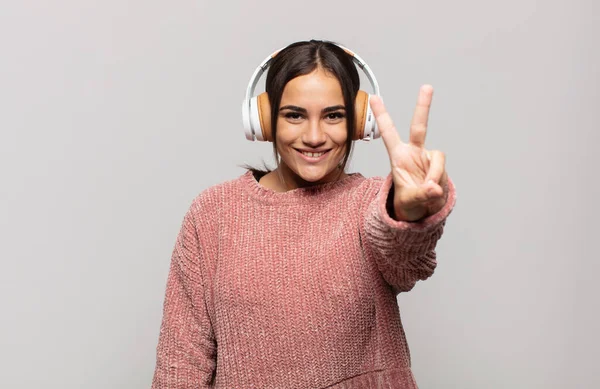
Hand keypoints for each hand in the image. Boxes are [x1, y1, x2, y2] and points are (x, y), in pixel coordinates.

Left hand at [370, 85, 448, 221]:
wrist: (423, 211)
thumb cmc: (409, 202)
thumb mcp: (409, 201)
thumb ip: (420, 195)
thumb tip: (433, 188)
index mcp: (398, 156)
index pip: (389, 132)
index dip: (382, 115)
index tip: (374, 97)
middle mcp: (414, 152)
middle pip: (419, 126)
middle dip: (423, 106)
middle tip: (427, 87)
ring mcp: (428, 158)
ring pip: (437, 158)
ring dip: (434, 175)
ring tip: (427, 190)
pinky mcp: (440, 166)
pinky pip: (442, 171)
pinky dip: (439, 181)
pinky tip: (433, 190)